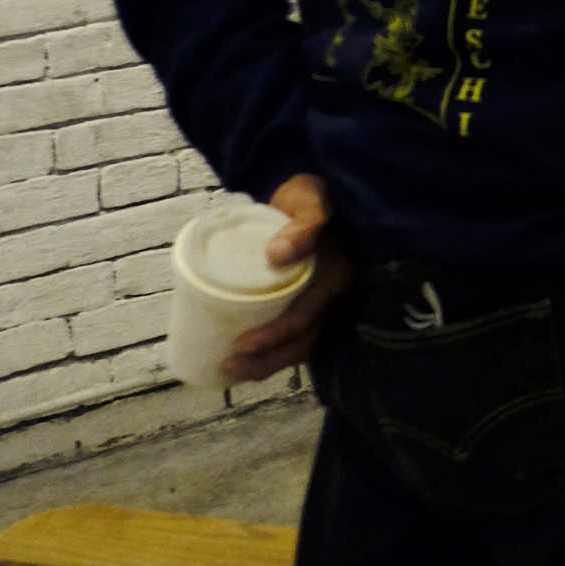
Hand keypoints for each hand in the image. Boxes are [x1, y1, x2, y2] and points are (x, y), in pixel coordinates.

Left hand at [225, 173, 351, 382]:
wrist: (310, 195)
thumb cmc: (309, 196)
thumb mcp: (310, 199)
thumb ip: (304, 223)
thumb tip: (278, 254)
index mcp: (335, 275)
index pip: (305, 316)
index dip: (274, 336)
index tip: (241, 346)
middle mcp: (331, 294)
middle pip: (304, 339)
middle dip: (268, 360)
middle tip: (229, 364)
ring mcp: (320, 300)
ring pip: (300, 343)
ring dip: (269, 363)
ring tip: (233, 370)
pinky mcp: (306, 301)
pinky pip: (294, 335)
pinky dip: (272, 352)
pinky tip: (248, 360)